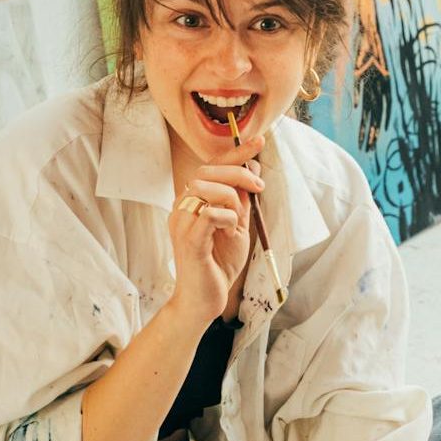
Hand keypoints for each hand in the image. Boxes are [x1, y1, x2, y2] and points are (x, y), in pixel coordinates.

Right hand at [166, 134, 264, 325]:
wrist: (202, 301)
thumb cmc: (217, 265)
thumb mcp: (236, 226)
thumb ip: (241, 200)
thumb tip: (252, 170)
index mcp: (191, 202)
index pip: (210, 166)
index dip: (235, 152)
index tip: (259, 139)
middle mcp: (181, 208)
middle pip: (207, 171)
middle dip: (238, 173)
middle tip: (260, 188)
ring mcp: (181, 224)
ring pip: (207, 189)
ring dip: (232, 198)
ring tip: (238, 221)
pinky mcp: (189, 241)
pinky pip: (209, 214)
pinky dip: (226, 217)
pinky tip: (230, 230)